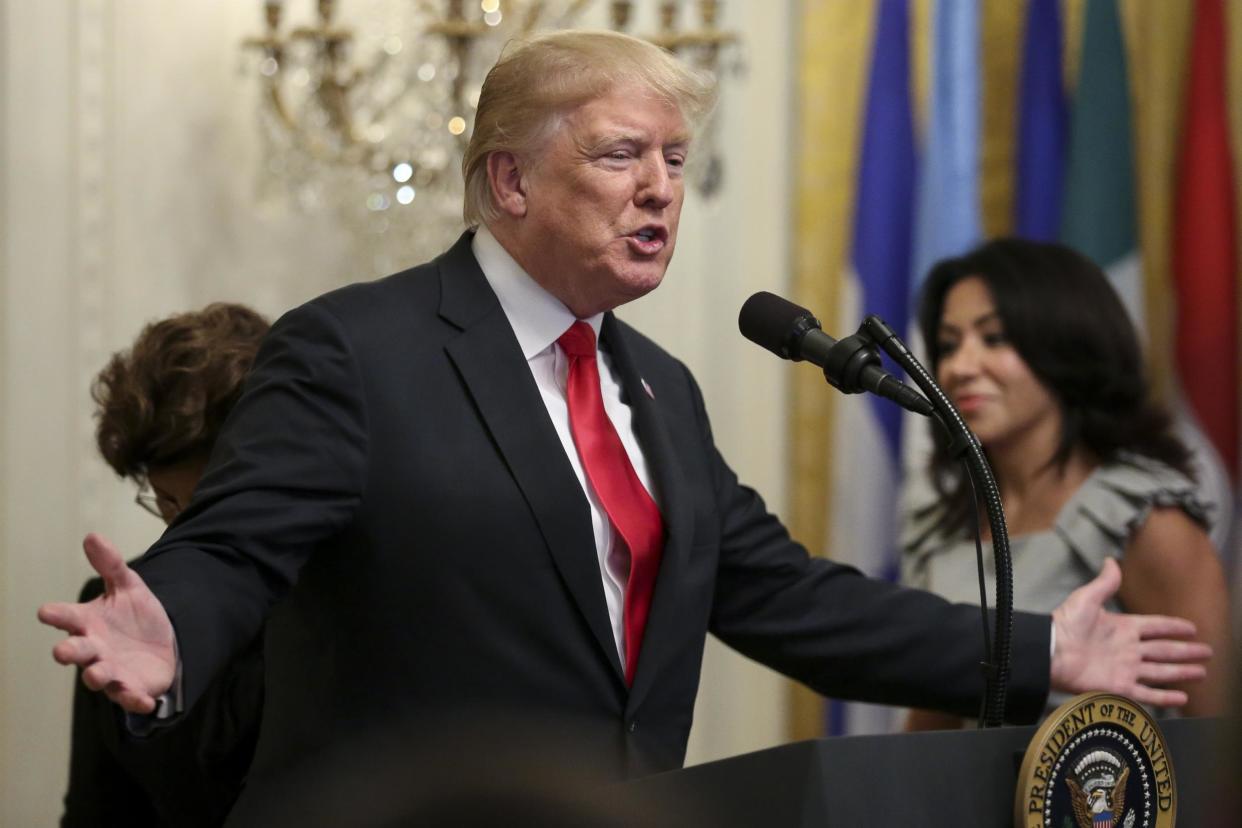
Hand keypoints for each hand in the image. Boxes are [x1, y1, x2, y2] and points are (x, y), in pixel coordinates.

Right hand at [38, 533, 175, 713]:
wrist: (165, 642)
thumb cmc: (136, 617)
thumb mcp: (128, 587)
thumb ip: (110, 565)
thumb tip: (92, 535)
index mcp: (88, 623)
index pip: (67, 617)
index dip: (56, 615)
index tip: (46, 612)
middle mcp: (94, 649)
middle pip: (76, 652)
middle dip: (69, 652)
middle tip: (63, 651)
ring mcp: (111, 670)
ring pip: (97, 677)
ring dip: (96, 676)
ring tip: (97, 673)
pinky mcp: (132, 687)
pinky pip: (130, 697)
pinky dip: (135, 699)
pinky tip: (144, 700)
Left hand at [1050, 558, 1211, 706]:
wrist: (1050, 651)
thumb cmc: (1066, 623)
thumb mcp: (1087, 598)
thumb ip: (1105, 583)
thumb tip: (1111, 560)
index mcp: (1123, 627)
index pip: (1155, 626)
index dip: (1173, 626)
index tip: (1192, 628)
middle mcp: (1128, 649)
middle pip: (1165, 650)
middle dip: (1186, 651)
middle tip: (1207, 652)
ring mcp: (1125, 668)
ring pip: (1161, 671)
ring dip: (1182, 672)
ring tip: (1202, 672)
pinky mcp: (1120, 686)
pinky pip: (1147, 693)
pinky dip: (1165, 696)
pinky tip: (1183, 697)